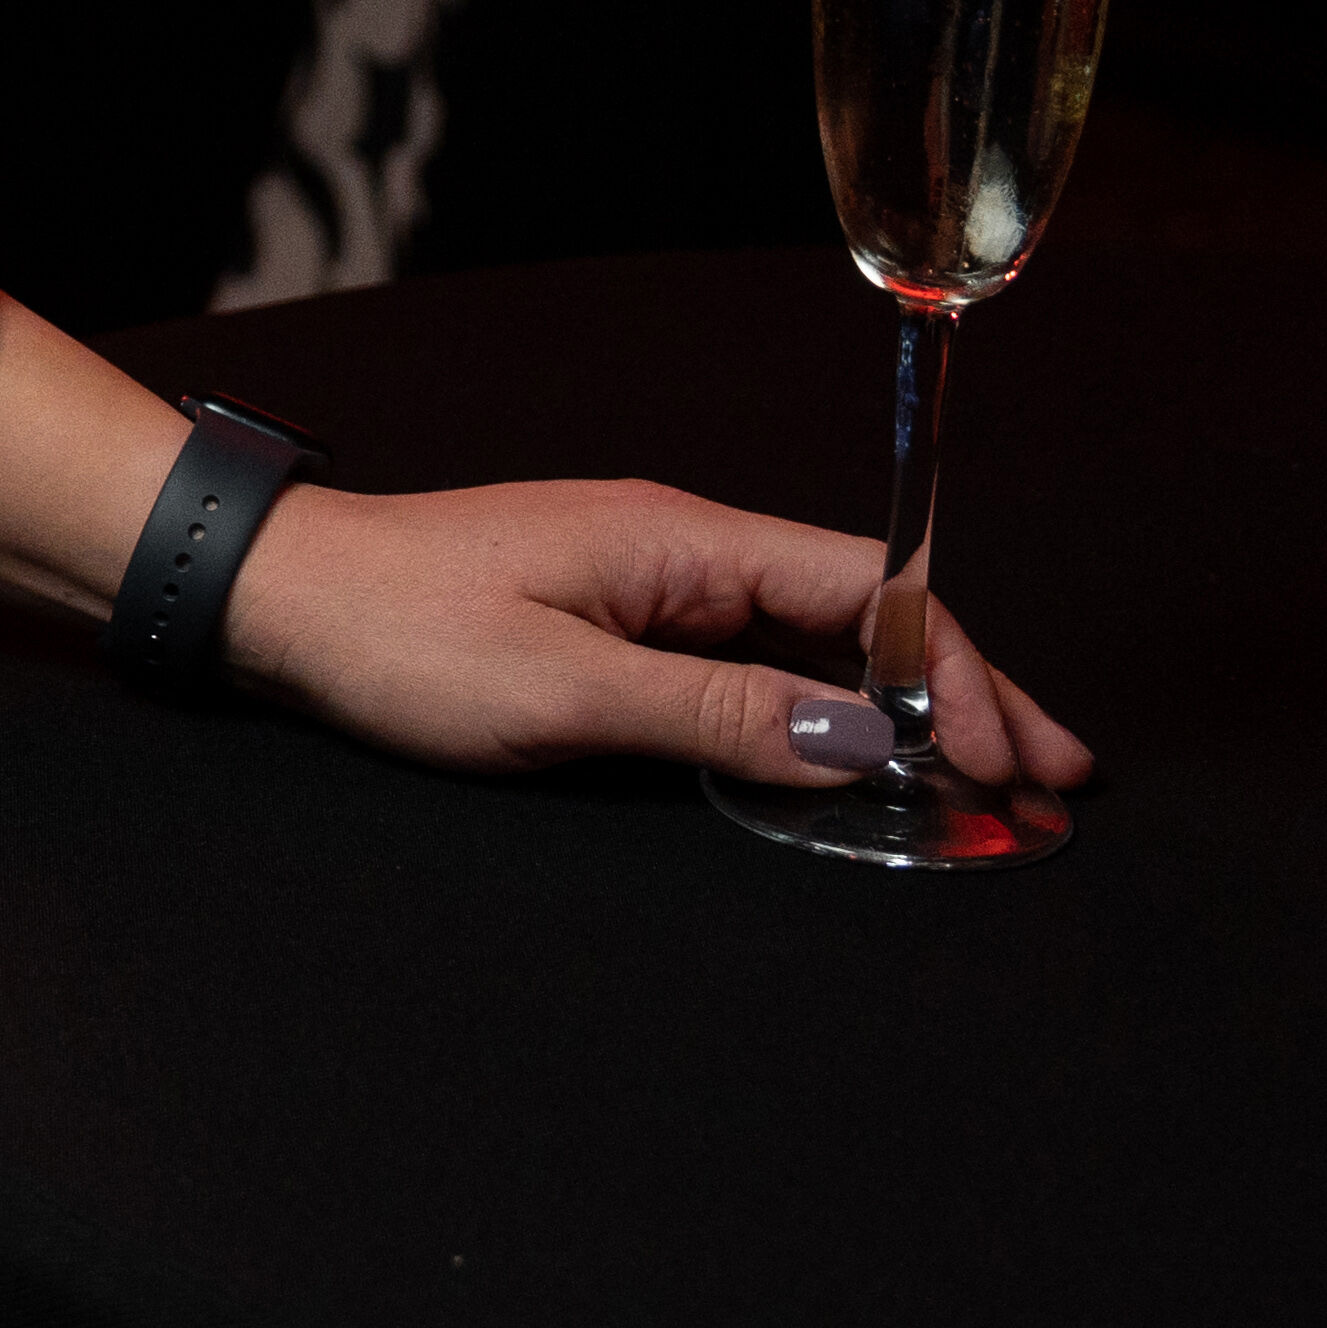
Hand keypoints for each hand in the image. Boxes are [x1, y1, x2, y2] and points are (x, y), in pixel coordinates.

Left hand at [227, 475, 1094, 793]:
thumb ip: (719, 715)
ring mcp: (652, 584)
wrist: (273, 596)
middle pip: (863, 618)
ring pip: (817, 644)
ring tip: (991, 786)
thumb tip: (861, 741)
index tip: (1013, 759)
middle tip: (1053, 784)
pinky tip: (864, 763)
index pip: (871, 594)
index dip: (959, 676)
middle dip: (965, 699)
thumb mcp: (564, 692)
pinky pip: (753, 662)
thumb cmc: (396, 632)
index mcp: (683, 541)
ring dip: (905, 713)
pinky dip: (824, 713)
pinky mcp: (618, 621)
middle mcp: (683, 549)